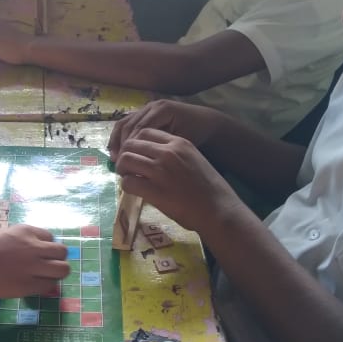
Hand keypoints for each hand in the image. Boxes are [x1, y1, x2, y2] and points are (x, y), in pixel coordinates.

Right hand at [0, 224, 69, 297]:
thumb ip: (15, 244)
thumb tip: (20, 254)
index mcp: (25, 231)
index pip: (50, 237)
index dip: (45, 248)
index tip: (38, 255)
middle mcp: (33, 246)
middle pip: (62, 252)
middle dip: (56, 259)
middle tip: (46, 267)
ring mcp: (33, 266)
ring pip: (63, 269)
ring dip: (56, 273)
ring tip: (45, 278)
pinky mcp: (29, 285)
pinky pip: (50, 285)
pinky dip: (46, 286)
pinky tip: (35, 286)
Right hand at [108, 99, 223, 161]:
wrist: (204, 121)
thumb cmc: (195, 133)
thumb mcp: (182, 141)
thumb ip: (164, 148)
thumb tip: (143, 162)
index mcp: (162, 110)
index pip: (140, 128)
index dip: (130, 146)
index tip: (125, 163)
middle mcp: (152, 106)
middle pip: (128, 124)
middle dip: (120, 144)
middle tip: (117, 163)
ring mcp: (146, 108)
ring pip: (124, 122)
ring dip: (117, 140)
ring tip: (114, 158)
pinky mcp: (144, 113)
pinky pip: (128, 123)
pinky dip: (120, 137)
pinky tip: (117, 151)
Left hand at [115, 129, 243, 232]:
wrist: (219, 209)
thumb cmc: (210, 188)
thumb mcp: (194, 159)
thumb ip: (175, 154)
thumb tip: (153, 158)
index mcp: (179, 143)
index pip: (146, 132)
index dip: (136, 143)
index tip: (136, 154)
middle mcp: (168, 152)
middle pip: (131, 144)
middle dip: (124, 155)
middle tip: (127, 167)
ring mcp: (160, 171)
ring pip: (126, 160)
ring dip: (123, 169)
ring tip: (128, 177)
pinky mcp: (155, 191)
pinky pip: (129, 182)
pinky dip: (127, 186)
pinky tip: (134, 190)